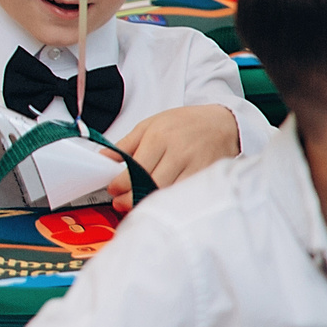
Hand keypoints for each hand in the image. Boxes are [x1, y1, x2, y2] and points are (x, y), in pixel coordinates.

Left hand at [104, 103, 242, 207]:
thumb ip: (126, 144)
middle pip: (151, 182)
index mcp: (159, 138)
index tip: (113, 190)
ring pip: (168, 191)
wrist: (222, 123)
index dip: (121, 183)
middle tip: (120, 203)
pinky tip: (161, 203)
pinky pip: (186, 193)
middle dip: (131, 197)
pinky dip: (171, 201)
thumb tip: (103, 158)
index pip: (136, 167)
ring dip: (149, 201)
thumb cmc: (183, 123)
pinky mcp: (207, 175)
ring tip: (136, 204)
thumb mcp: (149, 125)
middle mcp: (178, 152)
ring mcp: (195, 165)